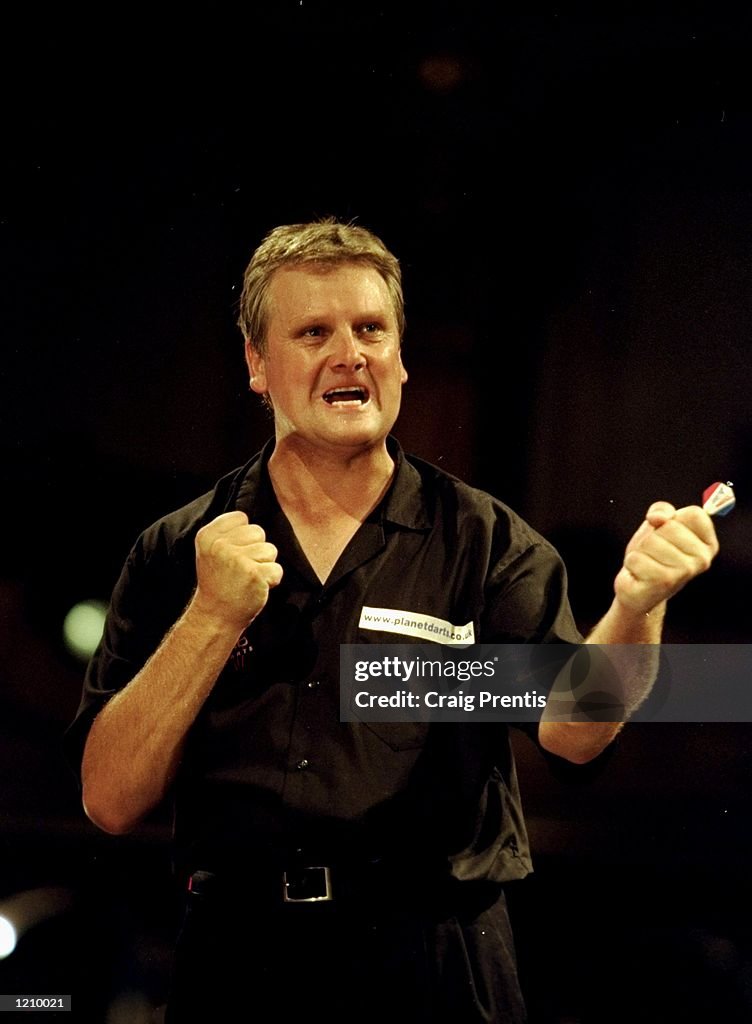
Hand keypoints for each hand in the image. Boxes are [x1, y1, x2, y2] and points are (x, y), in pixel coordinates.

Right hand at [192, 511, 282, 629]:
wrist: (215, 616)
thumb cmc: (219, 582)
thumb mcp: (212, 551)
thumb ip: (228, 532)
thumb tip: (253, 517)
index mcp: (207, 535)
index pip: (242, 518)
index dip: (243, 537)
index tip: (233, 554)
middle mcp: (220, 545)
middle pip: (259, 532)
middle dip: (256, 551)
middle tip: (241, 570)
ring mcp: (237, 559)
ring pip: (270, 550)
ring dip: (264, 566)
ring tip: (247, 579)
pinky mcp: (254, 573)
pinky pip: (277, 569)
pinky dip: (271, 580)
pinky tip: (255, 588)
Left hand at [613, 502, 718, 615]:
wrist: (639, 589)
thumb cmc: (652, 555)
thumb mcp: (658, 525)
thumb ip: (662, 510)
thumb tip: (659, 517)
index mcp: (707, 544)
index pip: (694, 514)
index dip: (673, 519)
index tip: (667, 533)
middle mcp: (702, 559)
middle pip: (669, 527)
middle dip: (653, 536)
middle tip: (654, 552)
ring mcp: (684, 572)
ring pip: (650, 542)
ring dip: (641, 551)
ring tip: (647, 563)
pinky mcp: (663, 583)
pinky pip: (637, 558)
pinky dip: (632, 564)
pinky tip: (640, 574)